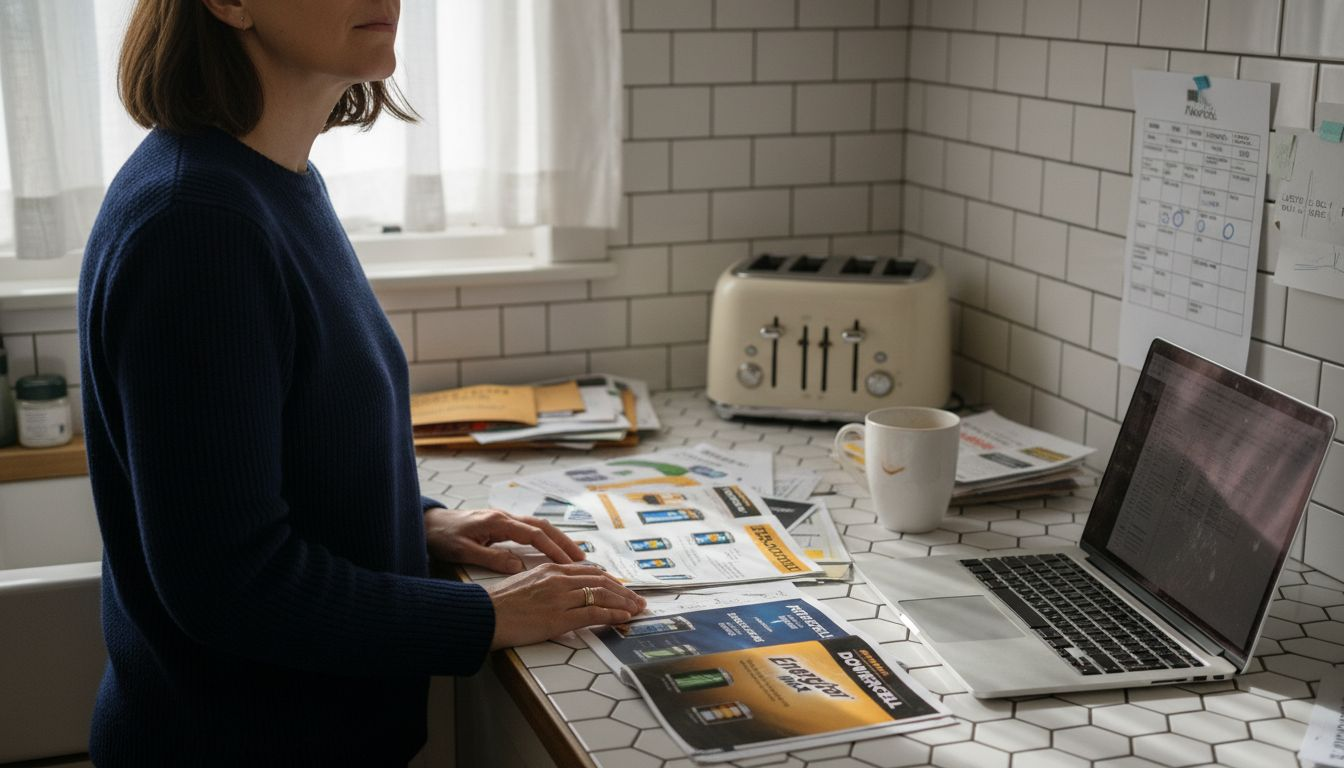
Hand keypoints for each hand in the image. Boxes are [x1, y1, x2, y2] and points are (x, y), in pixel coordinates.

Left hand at [424, 507, 584, 573]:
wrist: (427, 523)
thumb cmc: (442, 537)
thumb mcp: (463, 551)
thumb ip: (491, 558)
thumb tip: (519, 566)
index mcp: (498, 522)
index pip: (535, 534)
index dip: (554, 549)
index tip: (571, 564)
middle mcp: (505, 517)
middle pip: (544, 526)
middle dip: (565, 542)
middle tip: (584, 560)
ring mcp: (504, 519)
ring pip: (540, 526)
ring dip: (558, 540)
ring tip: (576, 557)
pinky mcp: (502, 525)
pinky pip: (531, 530)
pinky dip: (546, 539)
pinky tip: (554, 551)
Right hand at [487, 563, 646, 648]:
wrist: (483, 616)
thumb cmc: (499, 605)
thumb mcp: (525, 584)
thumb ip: (546, 585)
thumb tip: (562, 594)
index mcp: (550, 570)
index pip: (588, 572)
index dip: (609, 580)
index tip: (620, 588)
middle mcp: (558, 579)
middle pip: (600, 581)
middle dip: (622, 590)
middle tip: (637, 598)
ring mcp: (560, 598)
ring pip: (602, 595)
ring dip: (624, 602)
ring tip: (637, 608)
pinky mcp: (560, 617)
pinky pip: (594, 614)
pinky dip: (613, 614)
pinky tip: (624, 616)